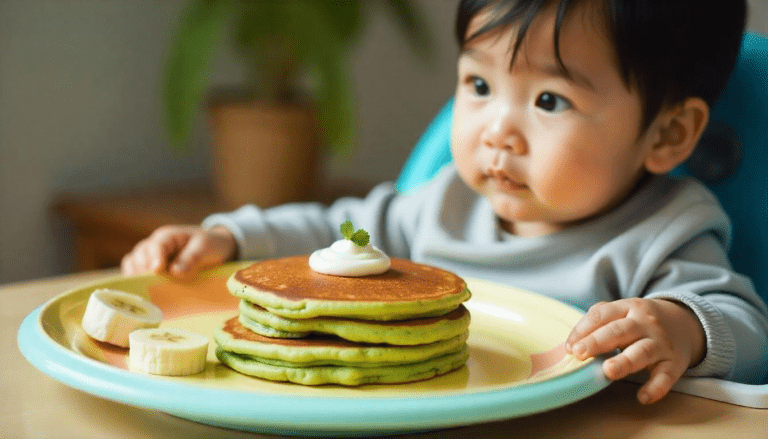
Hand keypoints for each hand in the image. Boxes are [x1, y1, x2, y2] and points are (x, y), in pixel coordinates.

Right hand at [121, 225, 236, 279]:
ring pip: (133, 263)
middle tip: (152, 283)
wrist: (216, 247)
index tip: (157, 270)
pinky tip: (144, 292)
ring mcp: (151, 257)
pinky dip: (136, 281)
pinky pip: (136, 273)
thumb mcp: (205, 247)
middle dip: (143, 269)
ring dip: (136, 276)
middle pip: (139, 254)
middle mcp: (155, 245)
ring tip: (145, 288)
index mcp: (168, 236)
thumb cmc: (210, 244)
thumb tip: (175, 272)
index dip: (155, 258)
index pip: (156, 246)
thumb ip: (192, 258)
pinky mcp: (152, 269)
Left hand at [565, 298, 705, 403]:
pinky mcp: (674, 363)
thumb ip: (598, 321)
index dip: (583, 328)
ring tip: (608, 371)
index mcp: (628, 307)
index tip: (569, 346)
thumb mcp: (623, 311)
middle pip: (619, 331)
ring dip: (624, 362)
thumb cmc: (640, 321)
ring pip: (642, 351)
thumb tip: (572, 343)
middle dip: (597, 342)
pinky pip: (666, 377)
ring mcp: (661, 343)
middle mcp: (645, 323)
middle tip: (578, 353)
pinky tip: (643, 397)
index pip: (602, 314)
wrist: (684, 324)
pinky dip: (656, 388)